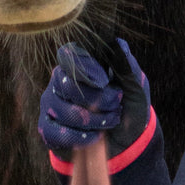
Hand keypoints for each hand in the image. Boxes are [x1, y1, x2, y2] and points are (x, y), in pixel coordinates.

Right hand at [38, 40, 150, 162]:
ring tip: (110, 121)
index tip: (106, 82)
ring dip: (93, 120)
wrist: (127, 140)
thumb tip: (118, 44)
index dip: (87, 70)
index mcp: (80, 63)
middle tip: (116, 105)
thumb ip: (127, 66)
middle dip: (97, 99)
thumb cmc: (130, 106)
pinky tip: (95, 136)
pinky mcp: (48, 129)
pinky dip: (81, 137)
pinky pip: (56, 133)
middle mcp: (60, 81)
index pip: (70, 56)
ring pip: (63, 111)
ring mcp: (51, 105)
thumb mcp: (136, 87)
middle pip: (67, 86)